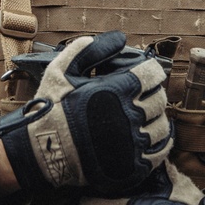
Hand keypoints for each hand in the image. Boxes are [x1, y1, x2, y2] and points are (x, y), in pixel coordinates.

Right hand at [0, 31, 171, 192]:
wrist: (43, 150)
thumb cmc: (52, 108)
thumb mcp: (63, 71)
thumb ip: (89, 50)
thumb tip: (117, 37)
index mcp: (116, 90)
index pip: (152, 74)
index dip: (151, 72)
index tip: (146, 75)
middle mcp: (129, 115)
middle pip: (159, 100)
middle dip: (153, 95)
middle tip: (143, 97)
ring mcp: (132, 143)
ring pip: (162, 127)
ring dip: (157, 120)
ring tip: (146, 118)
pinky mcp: (131, 167)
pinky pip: (158, 154)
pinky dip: (160, 145)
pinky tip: (151, 139)